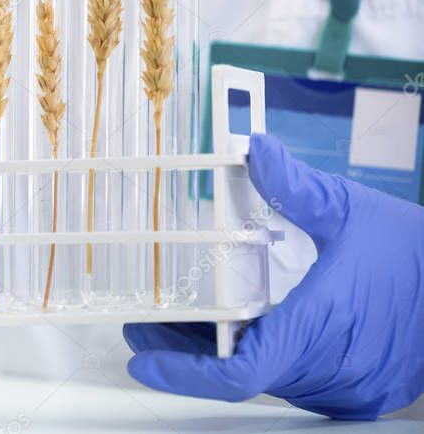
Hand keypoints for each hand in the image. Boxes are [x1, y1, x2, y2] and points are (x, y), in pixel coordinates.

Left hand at [125, 133, 423, 419]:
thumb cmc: (412, 251)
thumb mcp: (348, 210)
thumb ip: (293, 186)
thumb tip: (254, 149)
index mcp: (319, 326)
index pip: (237, 372)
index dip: (183, 372)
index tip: (143, 361)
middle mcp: (329, 368)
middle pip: (240, 371)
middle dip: (188, 351)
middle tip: (145, 325)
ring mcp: (346, 387)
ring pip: (266, 377)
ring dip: (223, 355)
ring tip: (180, 324)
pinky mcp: (358, 392)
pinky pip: (294, 380)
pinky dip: (262, 357)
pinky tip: (237, 332)